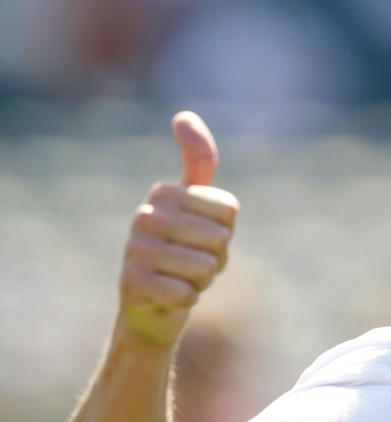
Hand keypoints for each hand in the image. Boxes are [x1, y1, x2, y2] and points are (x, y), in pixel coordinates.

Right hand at [118, 112, 239, 347]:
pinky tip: (169, 297)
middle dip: (216, 259)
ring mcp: (134, 249)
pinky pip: (186, 293)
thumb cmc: (183, 251)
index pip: (229, 211)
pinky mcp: (130, 284)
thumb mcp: (198, 205)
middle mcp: (145, 215)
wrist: (151, 306)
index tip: (201, 239)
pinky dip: (187, 300)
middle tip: (191, 263)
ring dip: (201, 280)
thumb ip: (198, 161)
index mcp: (165, 192)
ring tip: (180, 278)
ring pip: (205, 267)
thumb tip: (183, 115)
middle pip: (220, 240)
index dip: (226, 233)